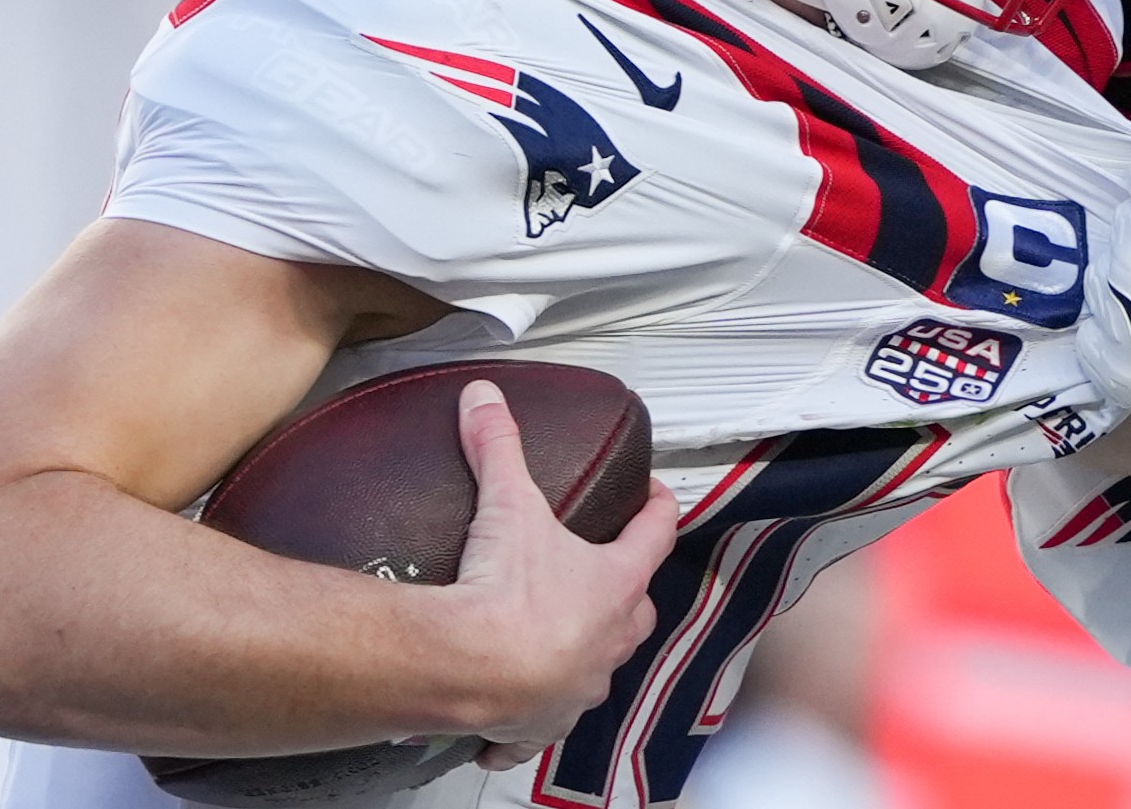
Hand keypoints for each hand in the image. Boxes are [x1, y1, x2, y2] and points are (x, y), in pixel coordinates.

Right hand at [442, 380, 676, 770]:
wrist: (472, 669)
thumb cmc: (506, 597)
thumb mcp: (507, 505)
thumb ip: (498, 447)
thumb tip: (485, 402)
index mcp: (615, 584)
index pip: (655, 535)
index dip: (658, 509)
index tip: (657, 496)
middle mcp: (609, 639)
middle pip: (637, 610)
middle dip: (626, 591)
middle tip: (604, 573)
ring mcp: (579, 686)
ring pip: (598, 667)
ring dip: (584, 653)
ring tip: (557, 639)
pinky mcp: (540, 724)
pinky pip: (541, 728)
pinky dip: (528, 722)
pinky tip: (513, 717)